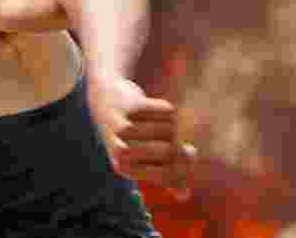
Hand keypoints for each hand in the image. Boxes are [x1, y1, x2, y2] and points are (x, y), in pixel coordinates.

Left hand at [87, 74, 194, 195]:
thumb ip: (166, 177)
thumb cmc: (131, 136)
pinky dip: (169, 111)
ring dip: (175, 128)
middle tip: (188, 148)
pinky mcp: (132, 104)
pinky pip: (166, 110)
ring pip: (169, 129)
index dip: (182, 171)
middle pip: (168, 152)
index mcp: (123, 167)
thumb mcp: (144, 159)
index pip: (164, 175)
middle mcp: (121, 149)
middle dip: (183, 150)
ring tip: (168, 127)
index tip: (189, 162)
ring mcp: (124, 126)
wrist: (106, 99)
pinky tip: (161, 111)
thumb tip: (183, 196)